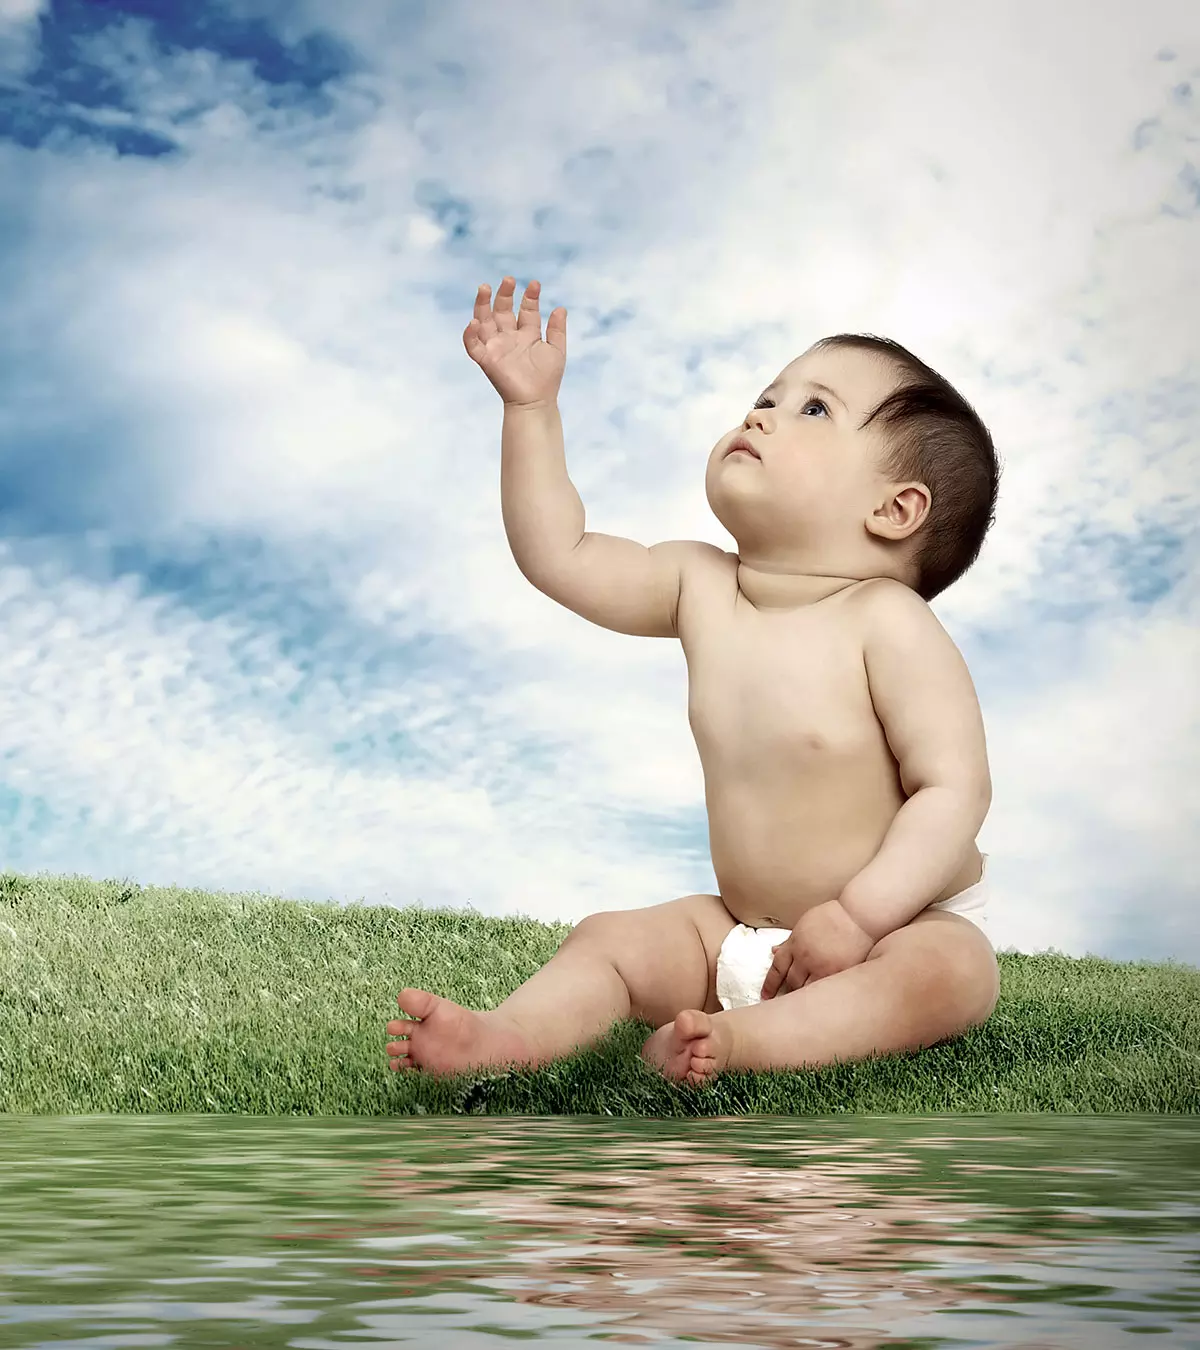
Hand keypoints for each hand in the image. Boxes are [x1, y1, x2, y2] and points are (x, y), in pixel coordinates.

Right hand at [463, 276, 566, 407]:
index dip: (530, 297)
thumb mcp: (556, 350)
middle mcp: (509, 337)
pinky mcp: (487, 360)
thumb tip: (560, 307)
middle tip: (508, 280)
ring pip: (484, 321)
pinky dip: (470, 335)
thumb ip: (557, 330)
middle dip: (504, 294)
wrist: (536, 402)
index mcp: (527, 334)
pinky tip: (474, 322)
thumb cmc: (547, 379)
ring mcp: (497, 347)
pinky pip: (473, 346)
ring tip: (485, 288)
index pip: (526, 310)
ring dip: (482, 305)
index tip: (535, 284)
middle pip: (502, 310)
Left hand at [759, 900, 875, 999]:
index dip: (770, 984)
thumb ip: (789, 941)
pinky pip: (826, 990)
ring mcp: (823, 967)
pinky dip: (821, 996)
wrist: (859, 916)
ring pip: (807, 990)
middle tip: (784, 1003)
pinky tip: (821, 1003)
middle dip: (787, 992)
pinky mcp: (840, 974)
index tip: (765, 995)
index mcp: (795, 944)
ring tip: (803, 1007)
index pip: (777, 968)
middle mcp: (806, 957)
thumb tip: (774, 951)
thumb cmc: (834, 917)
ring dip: (804, 997)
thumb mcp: (804, 925)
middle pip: (791, 982)